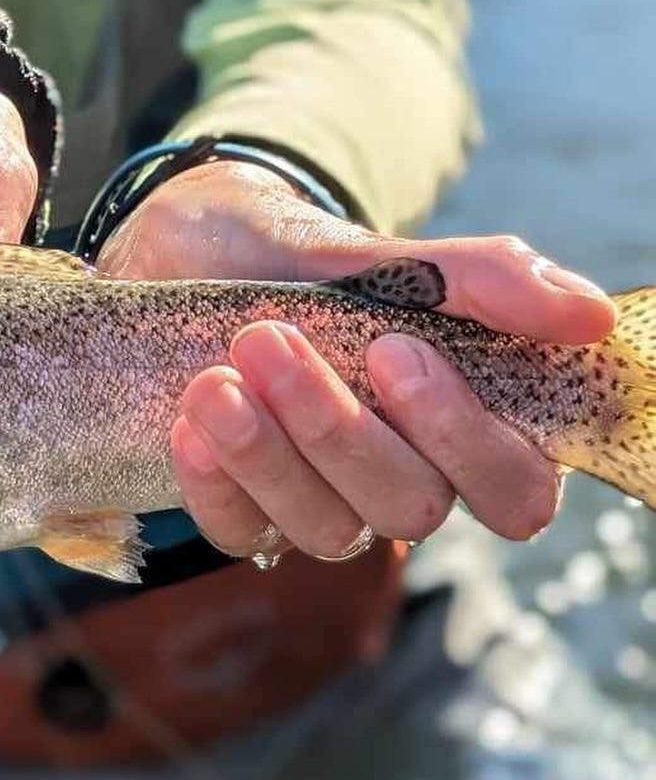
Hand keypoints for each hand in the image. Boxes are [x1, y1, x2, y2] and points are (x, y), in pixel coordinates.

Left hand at [98, 161, 615, 560]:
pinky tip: (189, 423)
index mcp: (460, 421)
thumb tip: (592, 312)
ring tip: (214, 379)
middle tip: (269, 339)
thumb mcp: (380, 254)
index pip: (514, 490)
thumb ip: (479, 281)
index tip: (397, 351)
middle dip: (337, 429)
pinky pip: (243, 534)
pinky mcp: (245, 509)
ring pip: (327, 529)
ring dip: (267, 453)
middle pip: (410, 509)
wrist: (187, 245)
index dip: (466, 440)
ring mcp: (322, 498)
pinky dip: (218, 483)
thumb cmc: (298, 254)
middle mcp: (402, 474)